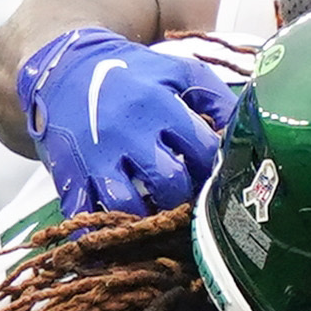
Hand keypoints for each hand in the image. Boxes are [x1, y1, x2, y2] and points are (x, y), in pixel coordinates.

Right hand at [14, 28, 239, 216]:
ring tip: (159, 222)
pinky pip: (84, 218)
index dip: (216, 170)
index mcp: (160, 106)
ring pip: (129, 207)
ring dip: (149, 221)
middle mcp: (129, 133)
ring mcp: (97, 158)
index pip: (203, 151)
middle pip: (169, 184)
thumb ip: (215, 97)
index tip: (217, 180)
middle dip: (185, 200)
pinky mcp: (70, 176)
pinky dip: (100, 238)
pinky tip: (116, 242)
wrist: (63, 69)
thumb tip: (246, 128)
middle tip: (190, 206)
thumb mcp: (176, 71)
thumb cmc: (129, 74)